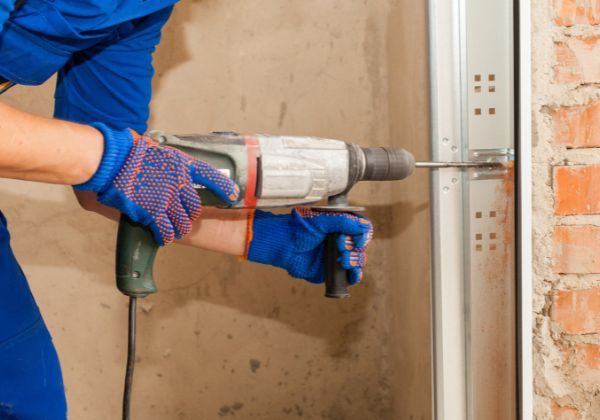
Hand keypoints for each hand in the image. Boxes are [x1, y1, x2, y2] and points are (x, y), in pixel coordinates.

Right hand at [75, 123, 238, 244]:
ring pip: (183, 223)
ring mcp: (168, 199)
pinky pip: (166, 231)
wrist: (113, 160)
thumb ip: (171, 166)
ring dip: (180, 229)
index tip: (233, 195)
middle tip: (183, 218)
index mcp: (183, 165)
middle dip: (190, 216)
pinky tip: (163, 237)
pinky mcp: (153, 212)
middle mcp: (179, 183)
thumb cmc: (131, 153)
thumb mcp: (159, 152)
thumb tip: (174, 175)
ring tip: (174, 230)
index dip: (223, 187)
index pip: (211, 176)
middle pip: (195, 208)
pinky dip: (166, 237)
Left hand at [245, 208, 372, 283]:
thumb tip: (363, 226)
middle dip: (354, 248)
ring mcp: (337, 257)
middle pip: (361, 247)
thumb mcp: (322, 220)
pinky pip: (349, 276)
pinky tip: (352, 274)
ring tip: (342, 260)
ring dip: (355, 261)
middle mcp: (341, 242)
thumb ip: (343, 221)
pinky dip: (355, 276)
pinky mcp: (332, 271)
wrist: (284, 245)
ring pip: (358, 261)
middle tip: (339, 245)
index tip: (356, 238)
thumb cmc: (300, 230)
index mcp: (341, 228)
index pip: (362, 231)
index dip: (363, 236)